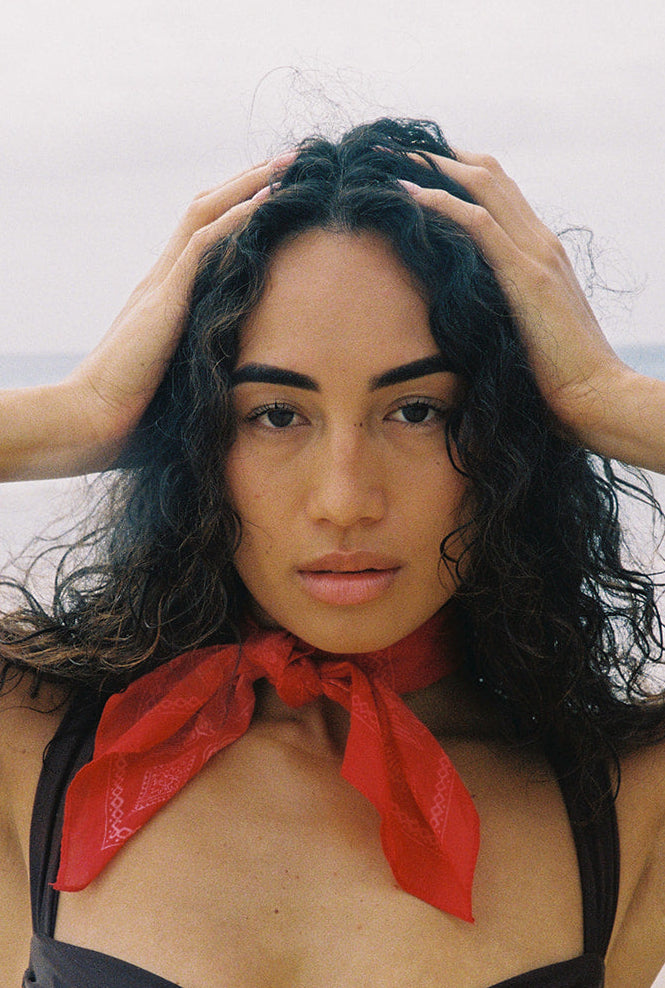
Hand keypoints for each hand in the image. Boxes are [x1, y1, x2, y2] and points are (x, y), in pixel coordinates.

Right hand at [62, 154, 293, 467]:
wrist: (93, 421)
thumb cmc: (137, 411)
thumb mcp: (182, 374)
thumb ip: (206, 356)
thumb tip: (245, 367)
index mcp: (166, 294)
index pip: (203, 234)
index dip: (237, 207)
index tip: (276, 191)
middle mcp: (162, 278)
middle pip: (205, 210)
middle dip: (248, 183)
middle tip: (290, 162)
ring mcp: (160, 285)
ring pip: (204, 214)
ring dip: (247, 187)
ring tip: (285, 166)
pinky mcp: (162, 300)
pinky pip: (201, 246)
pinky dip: (235, 220)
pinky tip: (265, 202)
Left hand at [401, 152, 634, 447]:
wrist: (596, 396)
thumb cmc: (557, 378)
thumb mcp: (522, 330)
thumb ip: (501, 309)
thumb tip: (462, 314)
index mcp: (540, 251)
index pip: (498, 192)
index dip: (457, 171)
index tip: (415, 166)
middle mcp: (540, 242)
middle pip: (488, 174)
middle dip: (439, 156)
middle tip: (393, 148)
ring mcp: (536, 254)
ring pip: (484, 186)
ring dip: (434, 167)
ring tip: (391, 157)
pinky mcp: (528, 277)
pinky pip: (480, 224)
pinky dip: (442, 203)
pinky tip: (408, 194)